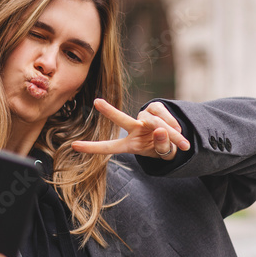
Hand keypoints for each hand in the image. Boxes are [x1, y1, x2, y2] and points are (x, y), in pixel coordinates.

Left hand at [71, 98, 189, 159]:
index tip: (73, 146)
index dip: (92, 148)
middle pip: (121, 120)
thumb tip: (160, 129)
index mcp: (130, 145)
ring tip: (181, 143)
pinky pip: (165, 115)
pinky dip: (174, 125)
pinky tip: (179, 132)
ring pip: (156, 122)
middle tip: (97, 102)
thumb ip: (162, 146)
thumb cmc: (164, 150)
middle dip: (110, 111)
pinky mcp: (155, 108)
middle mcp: (134, 129)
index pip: (108, 147)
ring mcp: (144, 117)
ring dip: (170, 134)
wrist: (179, 140)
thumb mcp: (163, 154)